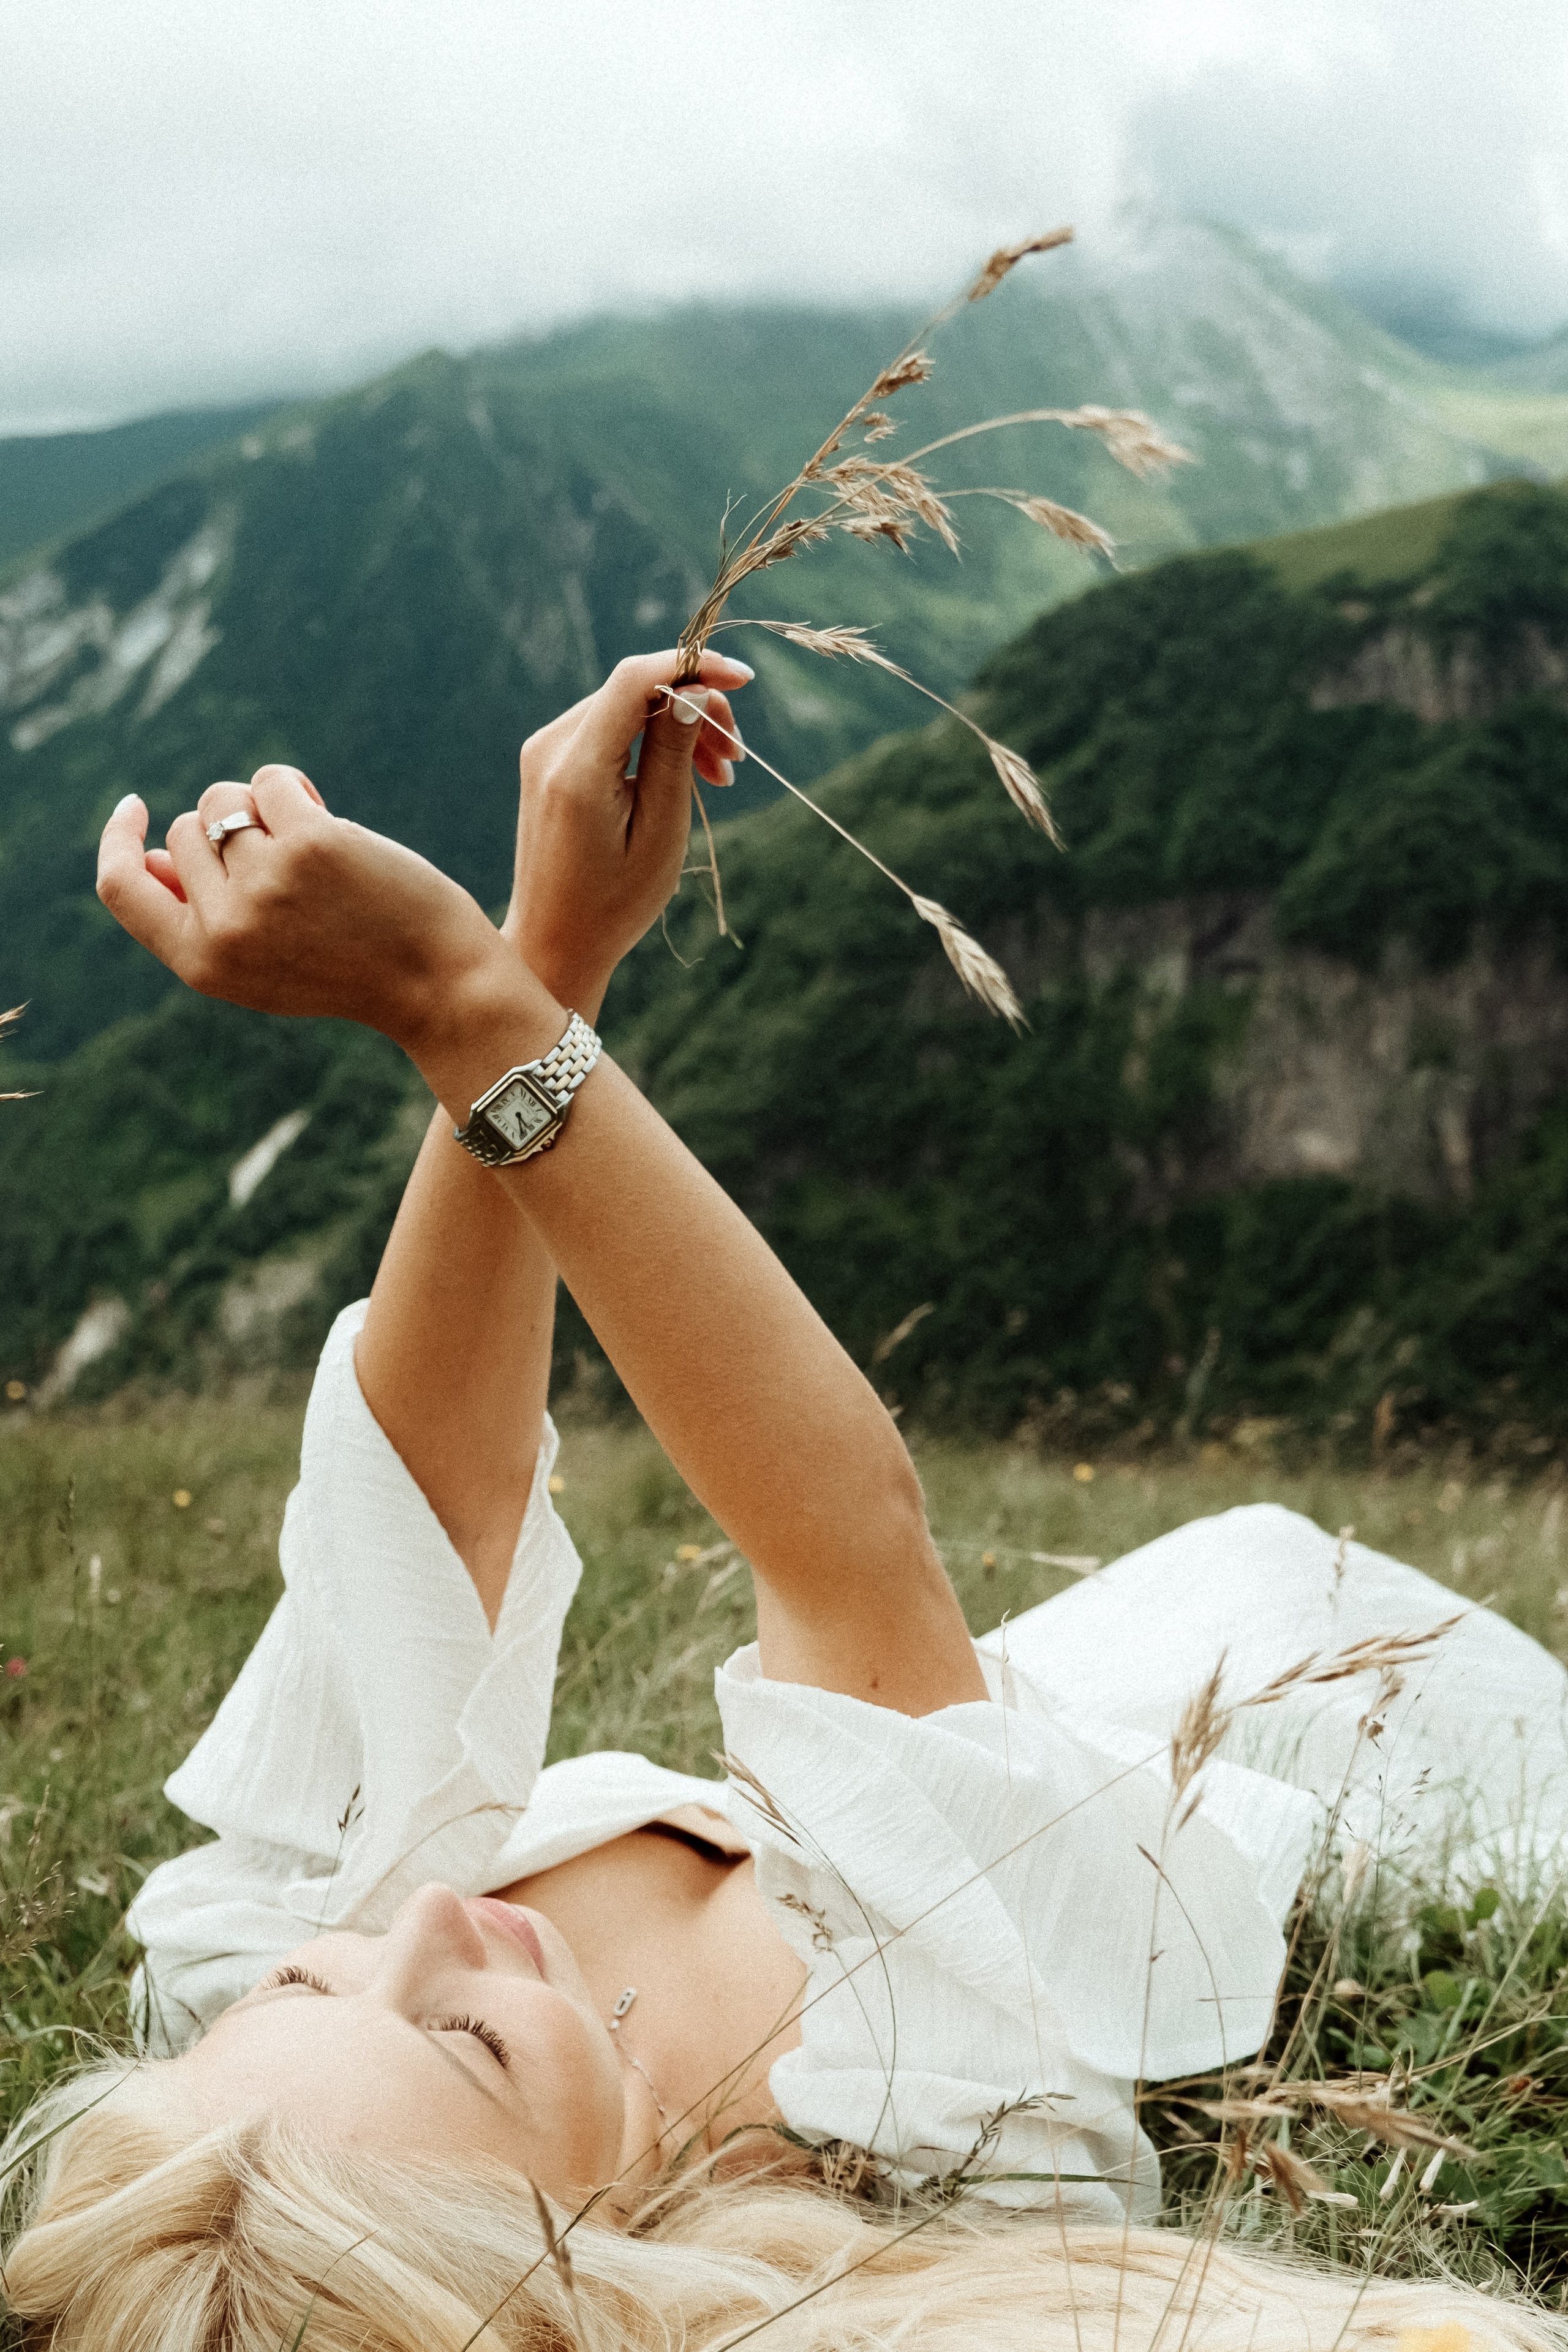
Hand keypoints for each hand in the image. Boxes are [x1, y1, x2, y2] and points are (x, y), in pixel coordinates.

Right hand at [97, 768, 529, 1057]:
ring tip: (309, 842)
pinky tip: (329, 820)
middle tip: (285, 859)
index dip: (119, 841)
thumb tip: (150, 856)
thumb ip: (201, 916)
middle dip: (228, 830)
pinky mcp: (311, 844)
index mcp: (202, 963)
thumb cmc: (350, 969)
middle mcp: (226, 926)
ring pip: (224, 800)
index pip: (120, 888)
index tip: (135, 806)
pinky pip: (272, 781)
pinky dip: (295, 790)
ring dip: (263, 807)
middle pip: (185, 832)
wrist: (437, 985)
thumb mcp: (259, 964)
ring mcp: (265, 882)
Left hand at [502, 648, 752, 1011]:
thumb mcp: (660, 833)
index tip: (746, 680)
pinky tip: (683, 777)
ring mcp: (545, 752)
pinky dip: (651, 743)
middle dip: (695, 709)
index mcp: (576, 768)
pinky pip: (610, 730)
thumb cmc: (613, 904)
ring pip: (626, 708)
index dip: (694, 666)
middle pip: (635, 690)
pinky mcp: (550, 763)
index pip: (635, 679)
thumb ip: (673, 756)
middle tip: (736, 759)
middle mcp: (551, 747)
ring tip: (721, 775)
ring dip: (678, 729)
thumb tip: (694, 690)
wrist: (554, 944)